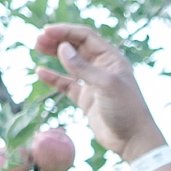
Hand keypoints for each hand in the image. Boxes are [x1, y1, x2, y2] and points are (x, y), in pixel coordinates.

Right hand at [33, 24, 162, 159]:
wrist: (133, 140)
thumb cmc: (126, 110)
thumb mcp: (106, 85)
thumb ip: (83, 68)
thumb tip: (63, 48)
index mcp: (112, 59)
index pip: (86, 37)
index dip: (66, 31)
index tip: (46, 31)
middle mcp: (103, 68)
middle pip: (77, 47)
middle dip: (58, 41)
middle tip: (37, 40)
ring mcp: (93, 83)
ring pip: (70, 63)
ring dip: (55, 54)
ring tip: (37, 48)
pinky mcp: (86, 99)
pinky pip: (66, 84)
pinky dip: (54, 78)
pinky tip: (40, 72)